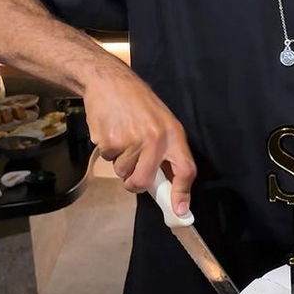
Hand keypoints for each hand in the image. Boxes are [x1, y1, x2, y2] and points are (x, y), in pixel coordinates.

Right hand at [83, 68, 195, 215]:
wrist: (111, 82)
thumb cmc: (139, 104)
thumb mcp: (162, 123)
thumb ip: (167, 152)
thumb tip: (168, 185)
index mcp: (173, 135)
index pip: (185, 169)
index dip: (183, 193)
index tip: (179, 210)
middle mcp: (155, 139)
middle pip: (143, 181)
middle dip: (135, 183)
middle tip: (132, 174)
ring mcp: (131, 141)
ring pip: (123, 172)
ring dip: (120, 162)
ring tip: (123, 137)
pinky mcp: (109, 141)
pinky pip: (108, 159)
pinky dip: (108, 150)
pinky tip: (112, 131)